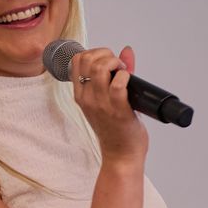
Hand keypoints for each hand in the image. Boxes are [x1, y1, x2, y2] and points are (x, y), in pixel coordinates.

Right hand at [69, 44, 146, 163]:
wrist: (120, 156)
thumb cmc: (115, 130)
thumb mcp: (107, 100)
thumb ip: (116, 73)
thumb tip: (126, 51)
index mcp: (81, 95)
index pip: (77, 60)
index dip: (94, 53)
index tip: (107, 60)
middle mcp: (87, 98)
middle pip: (88, 60)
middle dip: (106, 54)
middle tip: (118, 65)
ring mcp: (101, 104)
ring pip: (101, 69)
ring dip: (116, 63)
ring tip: (123, 71)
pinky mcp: (117, 110)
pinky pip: (118, 84)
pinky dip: (125, 76)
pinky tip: (129, 81)